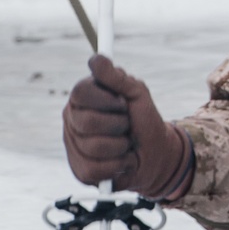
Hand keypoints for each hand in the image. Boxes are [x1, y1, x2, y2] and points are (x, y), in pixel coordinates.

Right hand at [62, 54, 192, 199]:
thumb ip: (116, 77)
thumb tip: (95, 58)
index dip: (106, 100)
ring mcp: (74, 146)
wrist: (155, 154)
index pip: (80, 92)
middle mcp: (73, 120)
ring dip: (120, 146)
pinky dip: (117, 165)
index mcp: (83, 98)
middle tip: (126, 125)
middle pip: (86, 122)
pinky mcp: (80, 170)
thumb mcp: (136, 93)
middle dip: (118, 125)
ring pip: (93, 147)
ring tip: (125, 144)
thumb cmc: (144, 119)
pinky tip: (121, 161)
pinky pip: (94, 169)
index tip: (122, 103)